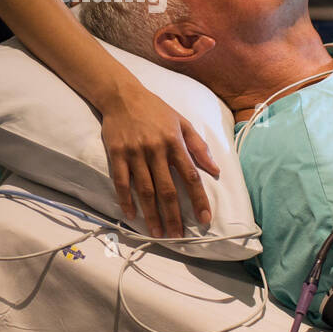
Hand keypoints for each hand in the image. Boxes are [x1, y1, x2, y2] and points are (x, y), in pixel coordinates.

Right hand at [98, 85, 219, 237]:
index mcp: (175, 142)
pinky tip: (132, 215)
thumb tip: (216, 170)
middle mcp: (156, 149)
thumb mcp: (182, 122)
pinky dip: (126, 200)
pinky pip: (122, 182)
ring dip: (152, 214)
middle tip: (178, 236)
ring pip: (145, 190)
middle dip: (174, 215)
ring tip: (158, 233)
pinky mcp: (117, 154)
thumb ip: (199, 147)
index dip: (199, 199)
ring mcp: (135, 153)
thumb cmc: (156, 110)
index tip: (204, 218)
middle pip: (167, 189)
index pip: (190, 176)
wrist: (123, 95)